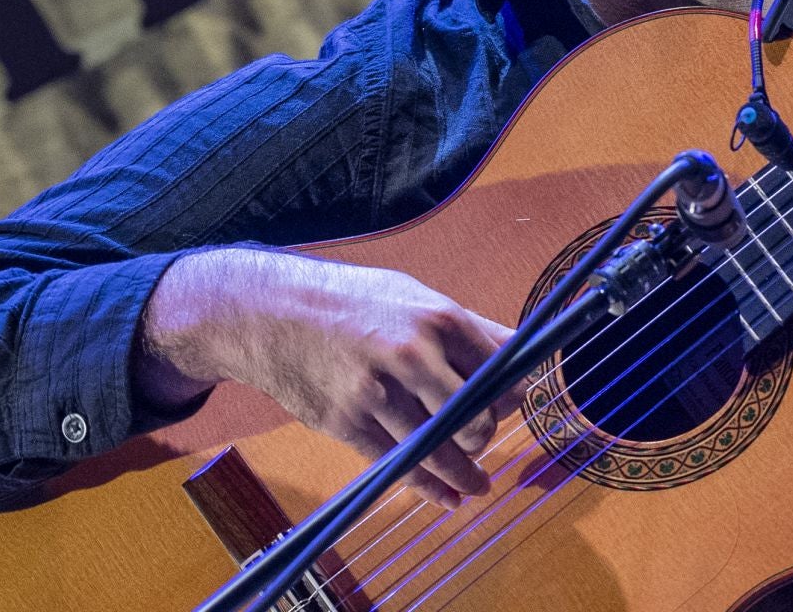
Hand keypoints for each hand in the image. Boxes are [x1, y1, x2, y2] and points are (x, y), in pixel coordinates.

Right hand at [137, 248, 515, 509]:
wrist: (271, 311)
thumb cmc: (352, 301)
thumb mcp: (415, 296)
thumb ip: (469, 327)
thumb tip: (521, 351)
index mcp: (438, 318)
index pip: (499, 370)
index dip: (511, 395)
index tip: (514, 407)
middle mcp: (412, 355)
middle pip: (475, 417)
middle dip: (486, 436)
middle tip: (486, 441)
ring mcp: (378, 392)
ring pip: (438, 449)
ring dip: (464, 474)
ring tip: (479, 486)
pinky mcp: (347, 422)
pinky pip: (397, 464)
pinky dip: (426, 487)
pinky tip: (444, 496)